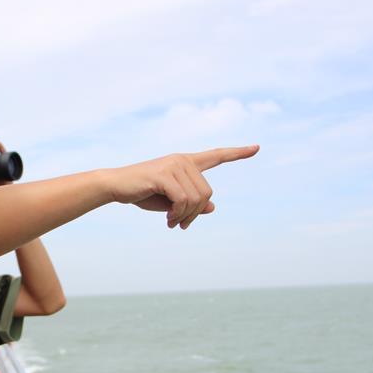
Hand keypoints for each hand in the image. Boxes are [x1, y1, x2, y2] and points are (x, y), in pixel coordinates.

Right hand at [105, 145, 258, 228]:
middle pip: (207, 193)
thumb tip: (211, 207)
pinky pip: (183, 200)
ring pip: (197, 199)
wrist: (115, 186)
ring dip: (185, 217)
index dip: (237, 153)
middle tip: (180, 225)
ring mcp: (174, 165)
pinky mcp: (164, 174)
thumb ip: (191, 203)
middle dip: (195, 214)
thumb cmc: (143, 193)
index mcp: (186, 163)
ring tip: (171, 222)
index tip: (256, 148)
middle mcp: (182, 160)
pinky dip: (178, 215)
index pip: (216, 156)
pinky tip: (168, 219)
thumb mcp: (171, 202)